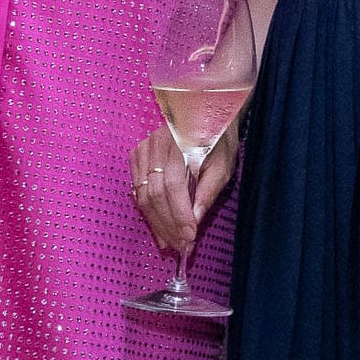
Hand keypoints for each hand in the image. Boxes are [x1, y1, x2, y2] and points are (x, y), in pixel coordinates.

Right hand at [130, 118, 237, 257]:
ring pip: (143, 195)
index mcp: (181, 145)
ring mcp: (143, 149)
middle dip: (168, 225)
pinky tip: (158, 227)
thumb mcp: (223, 165)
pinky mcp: (136, 154)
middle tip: (181, 246)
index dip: (179, 215)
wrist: (204, 113)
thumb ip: (208, 192)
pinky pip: (136, 189)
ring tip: (169, 243)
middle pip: (156, 194)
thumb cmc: (217, 140)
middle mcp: (157, 145)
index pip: (174, 186)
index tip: (189, 237)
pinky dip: (147, 212)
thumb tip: (195, 220)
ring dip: (156, 223)